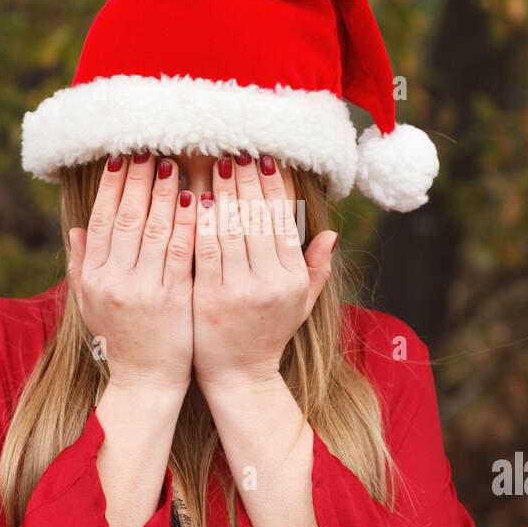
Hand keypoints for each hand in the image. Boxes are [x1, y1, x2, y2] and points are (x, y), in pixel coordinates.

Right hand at [66, 151, 196, 392]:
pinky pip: (181, 251)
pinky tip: (196, 199)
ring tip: (173, 161)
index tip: (121, 156)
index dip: (111, 185)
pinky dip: (188, 223)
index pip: (102, 219)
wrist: (146, 381)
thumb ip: (82, 264)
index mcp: (94, 275)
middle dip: (138, 178)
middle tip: (150, 147)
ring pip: (154, 228)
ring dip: (164, 191)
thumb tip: (75, 228)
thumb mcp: (91, 302)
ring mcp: (143, 288)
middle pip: (127, 216)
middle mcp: (114, 279)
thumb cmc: (122, 338)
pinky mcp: (173, 298)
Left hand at [191, 152, 337, 392]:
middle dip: (247, 180)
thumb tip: (331, 232)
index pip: (283, 220)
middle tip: (236, 150)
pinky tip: (196, 198)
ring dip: (224, 192)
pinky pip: (204, 249)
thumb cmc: (268, 333)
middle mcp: (271, 282)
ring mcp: (240, 290)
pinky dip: (200, 221)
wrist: (239, 376)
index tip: (264, 159)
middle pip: (258, 217)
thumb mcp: (301, 302)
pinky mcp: (209, 297)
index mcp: (293, 278)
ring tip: (216, 163)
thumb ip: (316, 268)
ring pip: (232, 228)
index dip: (274, 186)